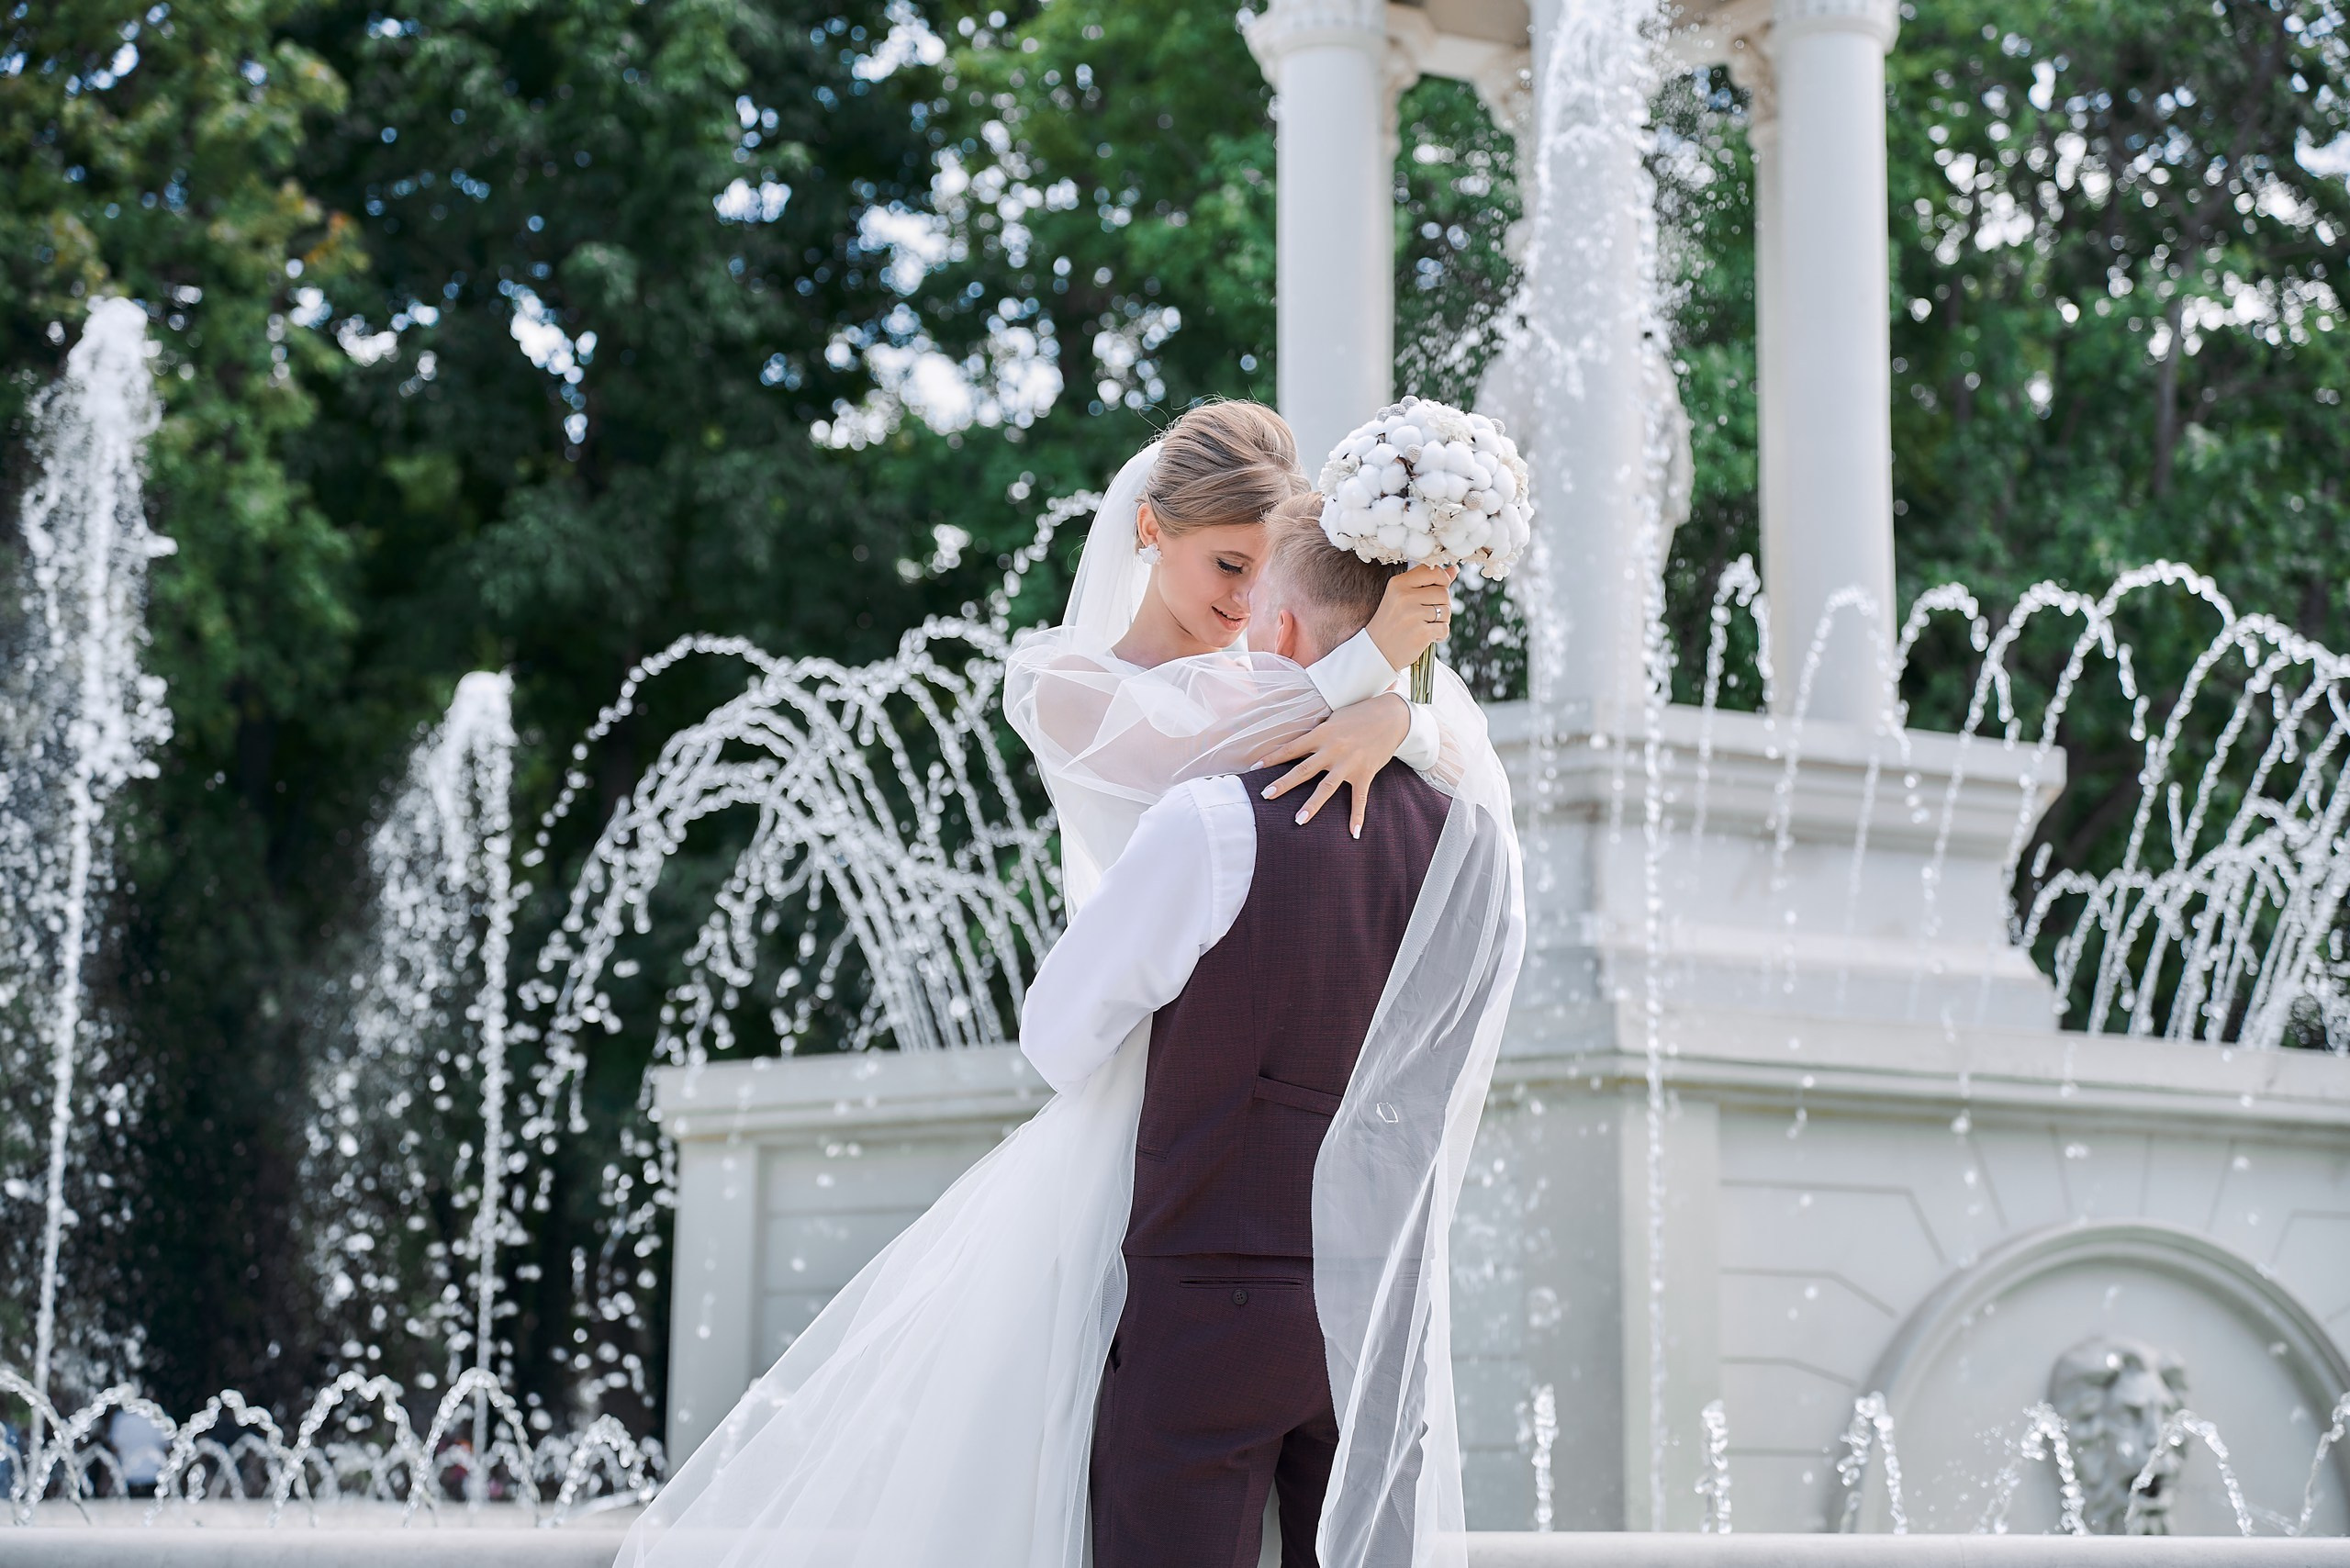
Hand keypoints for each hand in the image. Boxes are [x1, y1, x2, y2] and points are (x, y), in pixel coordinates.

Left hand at [1253, 694, 1410, 837]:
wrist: (1392, 716)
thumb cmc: (1359, 714)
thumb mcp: (1334, 718)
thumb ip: (1317, 732)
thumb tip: (1299, 744)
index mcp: (1322, 733)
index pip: (1291, 748)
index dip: (1272, 758)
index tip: (1254, 768)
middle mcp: (1333, 750)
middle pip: (1303, 770)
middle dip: (1284, 784)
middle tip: (1266, 795)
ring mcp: (1349, 764)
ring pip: (1327, 787)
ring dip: (1312, 805)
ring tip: (1298, 821)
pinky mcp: (1366, 773)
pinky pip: (1360, 798)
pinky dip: (1357, 817)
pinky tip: (1353, 833)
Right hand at [1365, 565, 1458, 670]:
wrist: (1378, 651)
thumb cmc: (1392, 622)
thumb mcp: (1402, 596)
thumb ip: (1428, 582)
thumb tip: (1453, 570)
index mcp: (1398, 584)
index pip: (1432, 571)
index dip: (1442, 579)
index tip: (1437, 590)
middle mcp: (1405, 597)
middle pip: (1444, 592)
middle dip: (1442, 604)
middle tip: (1428, 614)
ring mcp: (1413, 615)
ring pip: (1447, 610)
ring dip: (1442, 620)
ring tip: (1426, 625)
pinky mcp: (1421, 633)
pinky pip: (1445, 628)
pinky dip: (1440, 635)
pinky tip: (1427, 636)